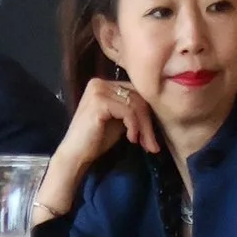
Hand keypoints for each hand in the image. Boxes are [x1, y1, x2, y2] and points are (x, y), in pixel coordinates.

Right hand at [36, 77, 158, 221]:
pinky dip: (134, 126)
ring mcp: (98, 90)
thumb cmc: (97, 139)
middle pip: (137, 97)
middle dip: (148, 122)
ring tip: (145, 143)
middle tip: (152, 144)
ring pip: (135, 105)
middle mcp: (100, 82)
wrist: (75, 155)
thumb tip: (161, 109)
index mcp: (104, 84)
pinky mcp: (99, 102)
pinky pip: (128, 111)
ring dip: (144, 127)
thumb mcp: (120, 120)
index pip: (136, 91)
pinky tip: (131, 139)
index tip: (152, 136)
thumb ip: (134, 110)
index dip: (148, 112)